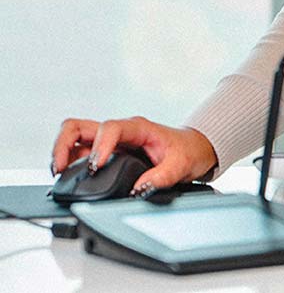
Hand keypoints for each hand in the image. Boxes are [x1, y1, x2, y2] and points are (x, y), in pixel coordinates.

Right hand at [51, 116, 217, 194]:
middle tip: (61, 169)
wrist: (191, 149)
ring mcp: (109, 141)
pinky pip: (78, 152)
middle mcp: (119, 131)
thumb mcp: (180, 165)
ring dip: (61, 153)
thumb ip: (161, 177)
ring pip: (74, 137)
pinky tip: (67, 176)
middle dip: (63, 145)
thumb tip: (138, 190)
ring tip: (59, 174)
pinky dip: (68, 162)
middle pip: (79, 126)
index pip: (110, 128)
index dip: (99, 146)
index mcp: (138, 128)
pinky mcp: (104, 153)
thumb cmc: (186, 152)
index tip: (95, 167)